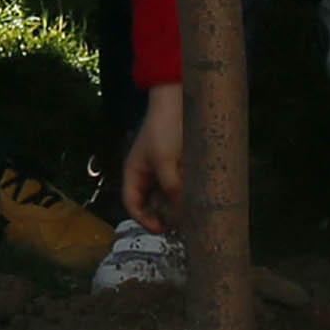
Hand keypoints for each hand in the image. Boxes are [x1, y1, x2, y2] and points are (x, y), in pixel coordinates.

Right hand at [124, 84, 186, 231]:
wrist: (179, 101)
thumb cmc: (164, 129)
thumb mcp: (165, 160)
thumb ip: (171, 186)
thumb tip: (180, 211)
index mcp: (135, 172)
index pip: (132, 203)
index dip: (143, 219)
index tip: (159, 228)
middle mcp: (148, 174)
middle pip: (152, 204)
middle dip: (163, 216)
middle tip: (179, 226)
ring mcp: (165, 170)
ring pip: (169, 197)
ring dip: (178, 206)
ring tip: (191, 216)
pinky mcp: (181, 166)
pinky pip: (182, 187)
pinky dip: (188, 195)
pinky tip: (198, 199)